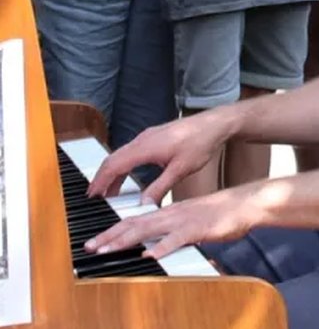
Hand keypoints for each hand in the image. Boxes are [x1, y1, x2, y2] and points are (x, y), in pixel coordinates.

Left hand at [87, 183, 262, 261]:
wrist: (245, 204)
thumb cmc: (221, 215)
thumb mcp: (191, 223)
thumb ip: (172, 233)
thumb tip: (155, 246)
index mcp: (169, 213)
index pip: (134, 221)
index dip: (113, 231)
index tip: (95, 241)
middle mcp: (171, 214)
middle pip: (134, 224)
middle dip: (109, 236)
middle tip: (89, 247)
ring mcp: (183, 221)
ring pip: (149, 230)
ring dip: (125, 240)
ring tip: (107, 250)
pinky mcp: (198, 229)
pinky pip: (177, 239)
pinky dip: (161, 247)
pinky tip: (149, 255)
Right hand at [88, 109, 230, 205]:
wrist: (216, 123)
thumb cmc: (201, 142)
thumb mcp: (181, 170)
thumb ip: (160, 188)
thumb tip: (143, 205)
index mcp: (145, 147)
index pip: (114, 165)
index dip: (100, 181)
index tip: (92, 196)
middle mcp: (142, 139)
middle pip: (113, 160)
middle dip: (101, 178)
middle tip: (94, 196)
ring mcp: (147, 136)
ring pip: (121, 155)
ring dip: (112, 172)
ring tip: (108, 191)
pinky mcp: (153, 136)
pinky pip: (130, 152)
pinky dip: (123, 165)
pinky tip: (127, 177)